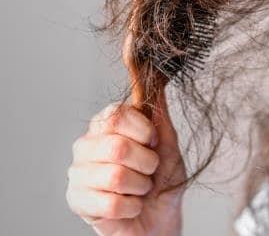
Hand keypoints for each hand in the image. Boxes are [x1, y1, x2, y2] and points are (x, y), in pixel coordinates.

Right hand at [66, 92, 186, 235]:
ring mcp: (78, 173)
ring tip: (140, 188)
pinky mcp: (76, 201)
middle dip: (146, 163)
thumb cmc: (161, 179)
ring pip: (115, 177)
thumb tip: (155, 77)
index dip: (144, 131)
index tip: (154, 143)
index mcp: (105, 126)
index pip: (116, 115)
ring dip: (140, 187)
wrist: (160, 216)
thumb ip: (158, 113)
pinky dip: (132, 207)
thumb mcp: (167, 143)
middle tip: (149, 170)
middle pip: (117, 147)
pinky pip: (111, 205)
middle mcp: (86, 145)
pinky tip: (131, 206)